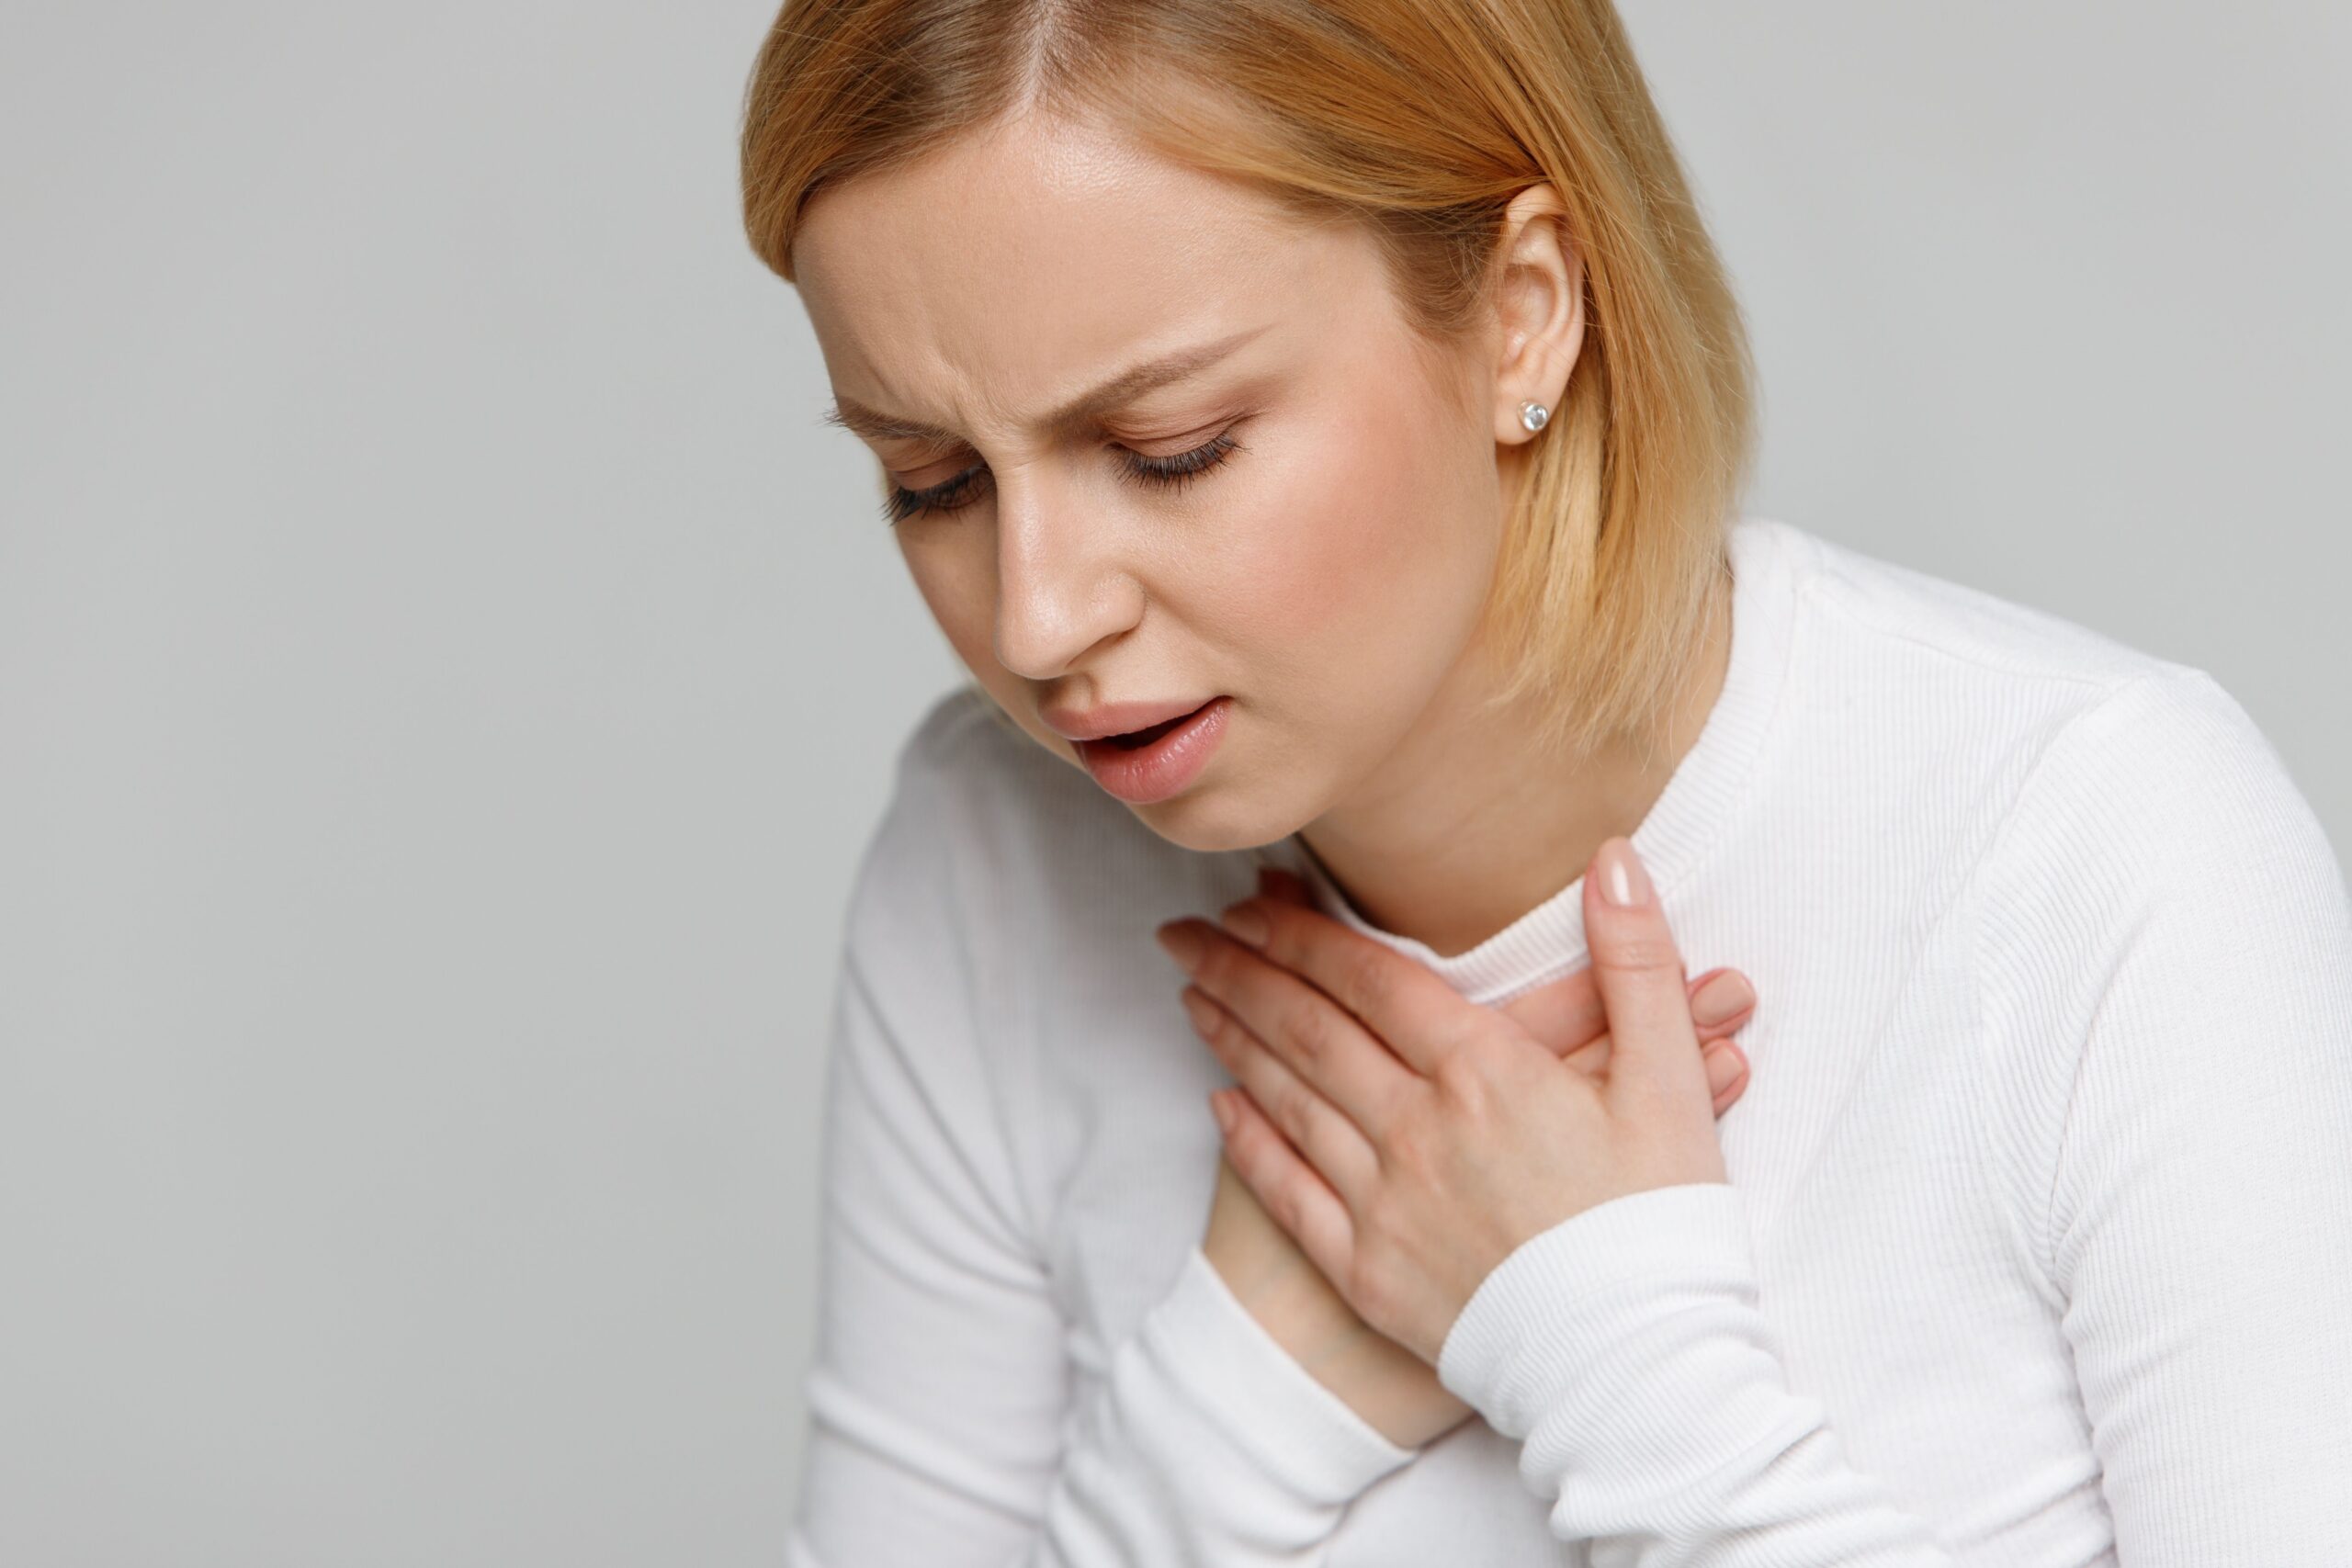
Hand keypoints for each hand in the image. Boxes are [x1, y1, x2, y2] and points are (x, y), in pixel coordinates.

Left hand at [1165, 860, 1754, 1448]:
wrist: (1638, 1371)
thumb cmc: (1662, 1224)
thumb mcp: (1671, 1079)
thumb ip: (1636, 960)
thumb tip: (1616, 857)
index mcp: (1484, 1072)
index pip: (1370, 978)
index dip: (1303, 931)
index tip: (1251, 898)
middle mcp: (1416, 1128)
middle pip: (1308, 1029)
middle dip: (1240, 969)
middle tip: (1184, 932)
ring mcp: (1384, 1201)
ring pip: (1287, 1099)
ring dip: (1232, 1038)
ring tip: (1191, 993)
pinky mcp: (1369, 1271)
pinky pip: (1288, 1191)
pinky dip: (1248, 1141)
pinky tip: (1219, 1103)